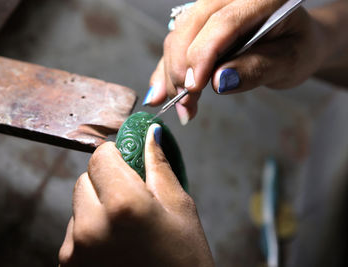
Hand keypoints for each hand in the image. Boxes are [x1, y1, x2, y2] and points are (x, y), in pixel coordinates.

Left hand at [59, 124, 213, 266]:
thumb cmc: (185, 261)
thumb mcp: (180, 209)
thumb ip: (158, 167)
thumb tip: (150, 136)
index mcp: (123, 205)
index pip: (99, 157)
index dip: (116, 155)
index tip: (127, 163)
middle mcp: (91, 226)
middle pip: (84, 179)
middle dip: (105, 181)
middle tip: (131, 198)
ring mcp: (76, 249)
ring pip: (78, 205)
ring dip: (96, 207)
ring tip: (125, 229)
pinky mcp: (70, 266)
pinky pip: (75, 231)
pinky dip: (90, 230)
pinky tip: (114, 246)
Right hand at [144, 0, 330, 124]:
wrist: (294, 41)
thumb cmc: (296, 48)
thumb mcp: (290, 61)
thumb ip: (257, 68)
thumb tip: (219, 82)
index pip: (222, 23)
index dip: (203, 54)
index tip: (193, 87)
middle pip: (190, 28)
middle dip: (182, 69)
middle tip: (186, 104)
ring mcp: (210, 10)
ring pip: (177, 37)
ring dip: (172, 74)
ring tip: (181, 106)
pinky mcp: (199, 26)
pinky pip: (175, 46)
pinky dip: (165, 72)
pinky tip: (159, 94)